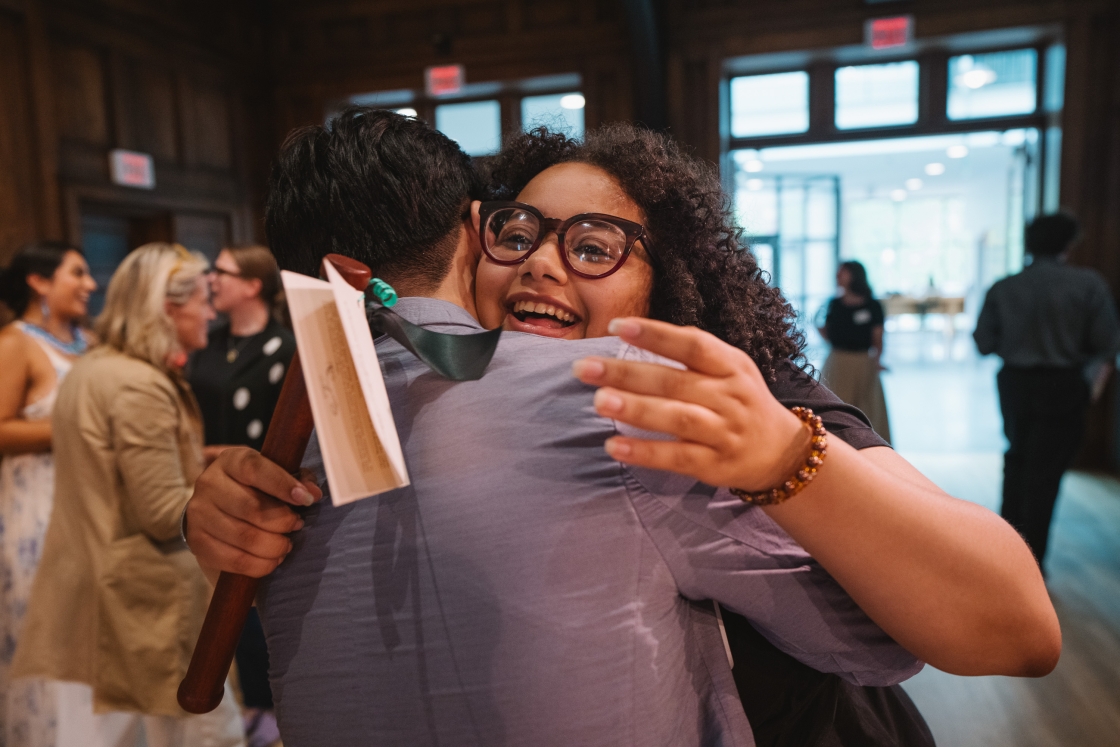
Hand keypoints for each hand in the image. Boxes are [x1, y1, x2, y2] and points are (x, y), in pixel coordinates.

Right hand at [185, 447, 322, 577]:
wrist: (219, 511)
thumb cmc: (256, 490)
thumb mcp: (277, 476)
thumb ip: (299, 480)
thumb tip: (313, 493)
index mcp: (230, 460)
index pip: (255, 469)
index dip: (283, 485)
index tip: (306, 500)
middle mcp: (209, 483)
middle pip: (251, 508)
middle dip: (283, 521)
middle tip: (297, 525)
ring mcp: (199, 514)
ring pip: (244, 537)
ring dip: (274, 546)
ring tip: (286, 545)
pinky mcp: (197, 542)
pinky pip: (234, 559)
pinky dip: (261, 564)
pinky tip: (273, 560)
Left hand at [571, 317, 809, 491]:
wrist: (781, 451)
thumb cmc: (739, 400)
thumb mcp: (729, 368)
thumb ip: (691, 352)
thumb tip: (633, 333)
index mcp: (731, 365)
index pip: (693, 344)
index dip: (655, 333)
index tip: (616, 326)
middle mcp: (730, 396)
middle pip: (675, 381)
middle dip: (626, 373)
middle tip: (585, 368)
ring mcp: (724, 432)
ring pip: (678, 418)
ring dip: (636, 409)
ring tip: (599, 402)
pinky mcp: (715, 464)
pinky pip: (677, 457)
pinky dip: (645, 452)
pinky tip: (614, 445)